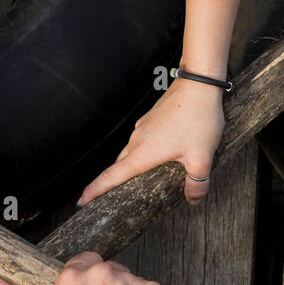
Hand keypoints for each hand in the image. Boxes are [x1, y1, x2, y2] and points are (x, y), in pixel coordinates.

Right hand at [78, 79, 224, 206]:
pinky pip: (140, 141)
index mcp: (142, 153)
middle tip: (103, 198)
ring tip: (132, 181)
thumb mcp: (202, 158)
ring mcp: (142, 128)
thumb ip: (197, 184)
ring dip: (127, 167)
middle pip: (117, 166)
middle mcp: (137, 141)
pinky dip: (141, 153)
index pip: (111, 176)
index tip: (82, 201)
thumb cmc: (198, 119)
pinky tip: (156, 156)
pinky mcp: (151, 119)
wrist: (199, 83)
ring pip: (129, 153)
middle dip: (109, 183)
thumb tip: (193, 200)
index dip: (94, 190)